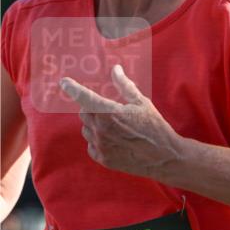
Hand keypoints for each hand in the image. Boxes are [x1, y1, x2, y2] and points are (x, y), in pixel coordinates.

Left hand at [60, 65, 183, 178]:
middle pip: (84, 113)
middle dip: (92, 108)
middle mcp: (101, 129)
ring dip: (94, 125)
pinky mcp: (103, 159)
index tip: (64, 82)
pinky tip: (112, 140)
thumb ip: (125, 86)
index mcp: (109, 112)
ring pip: (86, 129)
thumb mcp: (142, 103)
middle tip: (109, 110)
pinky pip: (91, 145)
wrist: (164, 157)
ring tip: (114, 127)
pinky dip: (97, 140)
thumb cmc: (155, 128)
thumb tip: (115, 69)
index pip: (84, 97)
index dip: (72, 88)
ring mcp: (101, 146)